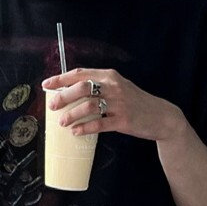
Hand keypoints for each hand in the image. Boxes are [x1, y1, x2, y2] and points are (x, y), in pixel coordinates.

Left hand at [41, 68, 181, 143]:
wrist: (161, 116)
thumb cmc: (135, 102)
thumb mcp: (119, 87)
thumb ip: (99, 87)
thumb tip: (70, 93)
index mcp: (109, 75)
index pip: (80, 73)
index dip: (60, 79)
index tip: (46, 85)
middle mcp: (114, 86)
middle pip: (82, 88)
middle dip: (63, 97)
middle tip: (52, 106)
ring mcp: (119, 103)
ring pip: (88, 106)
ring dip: (72, 114)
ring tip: (63, 122)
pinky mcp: (123, 120)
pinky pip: (99, 124)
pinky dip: (85, 128)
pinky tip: (76, 132)